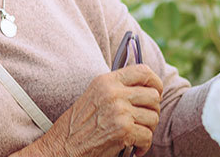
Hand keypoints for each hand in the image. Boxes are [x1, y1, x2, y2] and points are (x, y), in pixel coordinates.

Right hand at [41, 64, 162, 156]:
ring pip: (154, 117)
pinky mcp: (123, 130)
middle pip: (154, 96)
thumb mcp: (94, 96)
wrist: (63, 147)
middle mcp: (114, 93)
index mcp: (107, 81)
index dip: (156, 82)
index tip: (156, 93)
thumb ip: (117, 88)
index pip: (143, 71)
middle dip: (154, 111)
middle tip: (145, 121)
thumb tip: (146, 88)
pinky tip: (136, 148)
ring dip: (148, 130)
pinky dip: (144, 146)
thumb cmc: (78, 126)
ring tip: (137, 135)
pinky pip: (148, 136)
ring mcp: (119, 111)